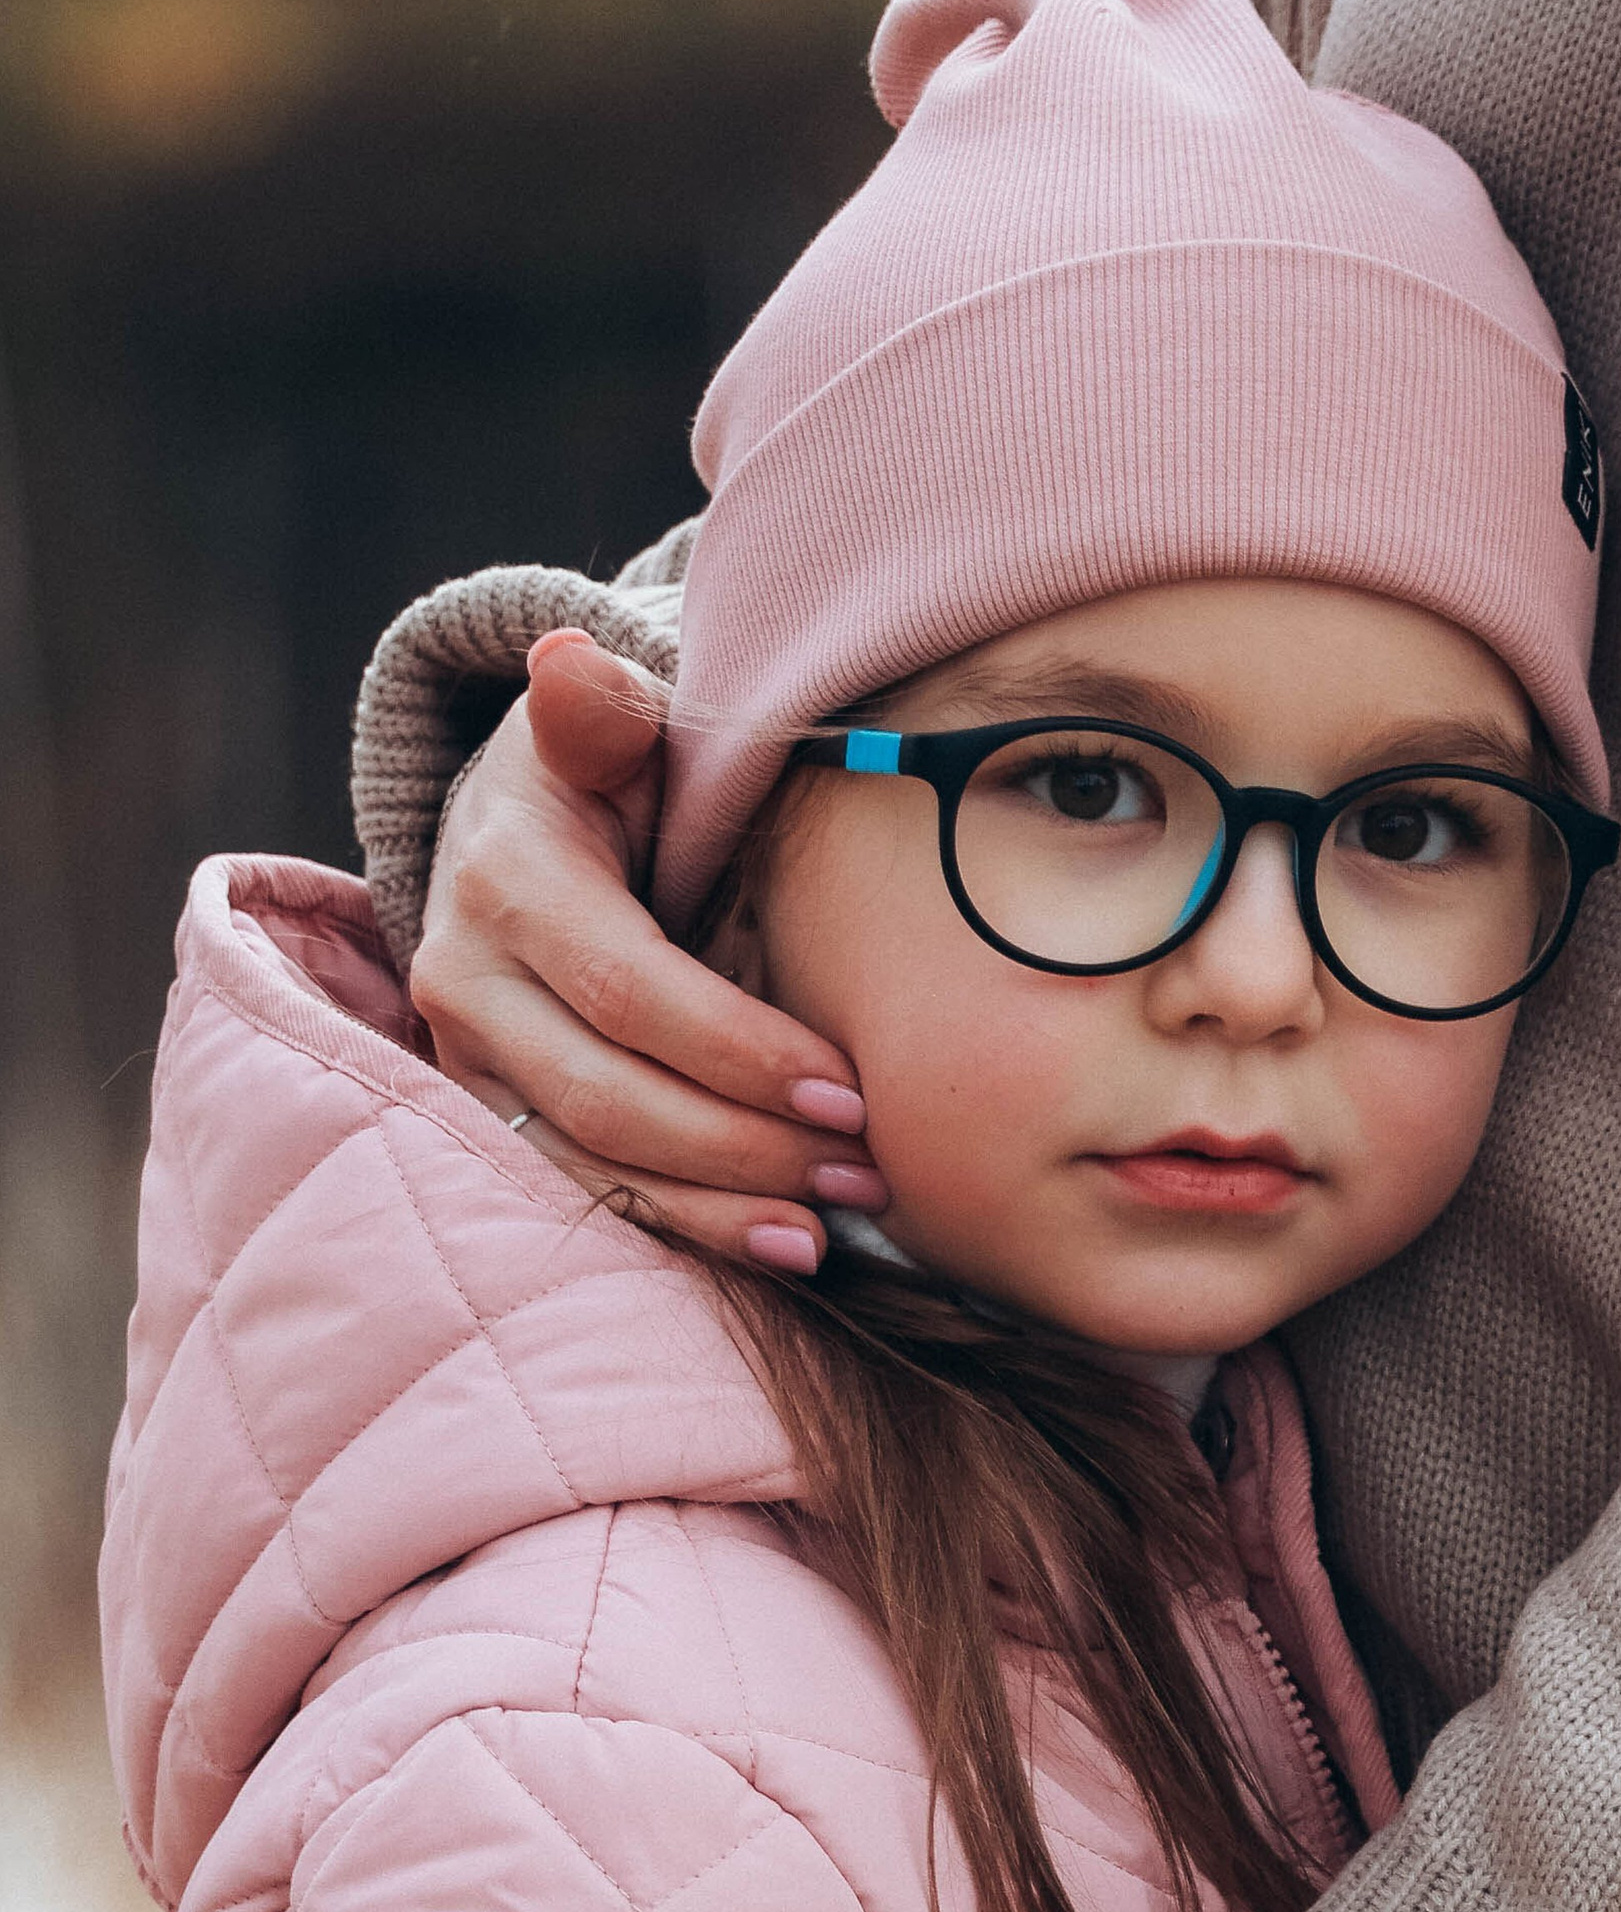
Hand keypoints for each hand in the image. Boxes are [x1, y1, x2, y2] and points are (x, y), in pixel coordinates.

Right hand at [410, 628, 886, 1270]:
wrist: (518, 828)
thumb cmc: (606, 776)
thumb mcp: (608, 729)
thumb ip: (603, 710)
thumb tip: (571, 664)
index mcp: (505, 881)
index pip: (631, 994)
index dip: (740, 1054)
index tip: (850, 1092)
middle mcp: (465, 981)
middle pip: (614, 1098)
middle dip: (748, 1145)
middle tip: (865, 1170)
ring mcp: (471, 1059)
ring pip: (597, 1163)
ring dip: (724, 1206)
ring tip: (836, 1224)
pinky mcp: (494, 1114)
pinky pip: (590, 1193)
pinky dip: (687, 1228)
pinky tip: (780, 1247)